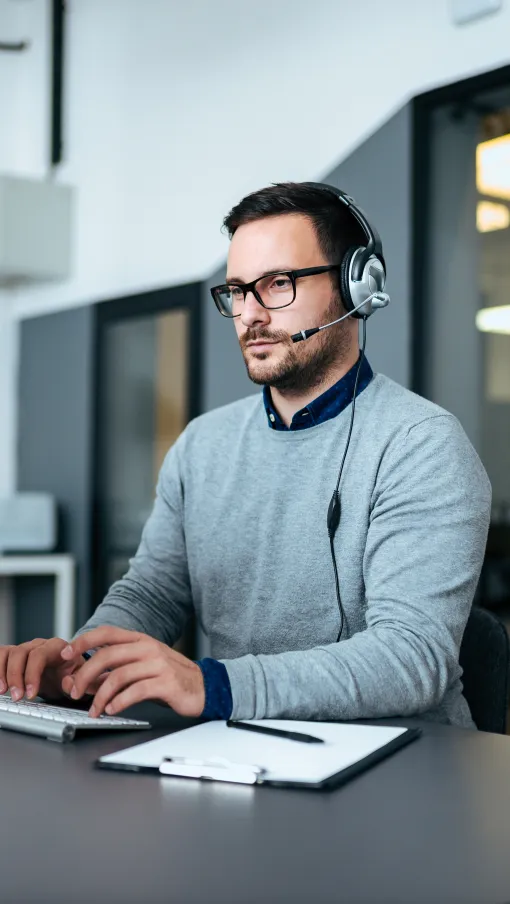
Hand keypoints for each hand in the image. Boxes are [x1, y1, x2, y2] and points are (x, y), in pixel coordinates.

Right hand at [0, 637, 89, 701]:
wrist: (67, 672)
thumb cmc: (72, 673)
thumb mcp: (80, 678)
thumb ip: (76, 681)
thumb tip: (67, 683)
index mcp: (57, 647)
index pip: (40, 654)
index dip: (32, 674)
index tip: (30, 694)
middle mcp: (39, 644)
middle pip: (20, 652)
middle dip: (16, 676)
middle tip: (17, 697)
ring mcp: (25, 648)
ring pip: (8, 653)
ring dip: (2, 672)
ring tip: (3, 692)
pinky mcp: (15, 655)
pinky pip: (1, 655)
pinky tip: (0, 685)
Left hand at [61, 627, 205, 718]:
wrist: (204, 687)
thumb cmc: (169, 678)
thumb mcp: (141, 668)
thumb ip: (116, 671)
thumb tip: (86, 681)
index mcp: (140, 640)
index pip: (106, 633)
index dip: (83, 641)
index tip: (66, 653)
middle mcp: (148, 648)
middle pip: (107, 655)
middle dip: (85, 674)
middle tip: (74, 691)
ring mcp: (158, 664)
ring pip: (118, 675)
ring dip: (100, 696)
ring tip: (94, 710)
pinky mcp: (166, 683)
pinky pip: (136, 691)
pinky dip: (119, 702)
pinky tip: (112, 709)